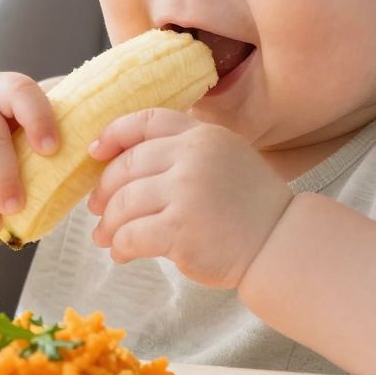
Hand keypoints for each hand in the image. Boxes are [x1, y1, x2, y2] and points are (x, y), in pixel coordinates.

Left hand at [85, 108, 294, 287]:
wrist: (279, 244)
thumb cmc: (248, 207)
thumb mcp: (223, 160)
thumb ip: (183, 153)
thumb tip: (121, 164)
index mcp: (202, 135)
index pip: (145, 121)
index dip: (113, 134)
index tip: (95, 152)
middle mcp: (193, 156)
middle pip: (126, 166)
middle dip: (105, 190)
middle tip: (98, 209)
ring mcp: (186, 191)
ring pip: (124, 203)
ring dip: (109, 223)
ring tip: (106, 237)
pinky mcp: (180, 228)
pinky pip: (131, 235)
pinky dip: (120, 246)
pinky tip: (121, 253)